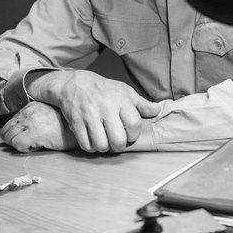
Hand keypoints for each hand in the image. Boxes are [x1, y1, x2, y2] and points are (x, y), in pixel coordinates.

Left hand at [1, 102, 77, 151]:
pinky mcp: (34, 133)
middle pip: (6, 130)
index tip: (27, 137)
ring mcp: (30, 122)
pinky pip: (17, 144)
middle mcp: (28, 112)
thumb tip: (22, 131)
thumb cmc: (68, 126)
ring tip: (33, 145)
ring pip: (8, 137)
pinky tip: (36, 147)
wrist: (81, 129)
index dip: (17, 133)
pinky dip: (24, 149)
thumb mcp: (48, 116)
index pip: (11, 122)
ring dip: (18, 144)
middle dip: (14, 139)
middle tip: (28, 143)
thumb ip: (34, 119)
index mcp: (31, 107)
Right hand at [28, 70, 160, 152]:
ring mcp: (89, 116)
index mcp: (120, 100)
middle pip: (118, 140)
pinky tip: (93, 140)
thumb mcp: (125, 92)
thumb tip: (157, 111)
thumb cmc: (104, 90)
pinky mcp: (76, 123)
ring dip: (105, 148)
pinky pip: (86, 145)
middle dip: (120, 145)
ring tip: (105, 141)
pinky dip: (91, 147)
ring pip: (102, 145)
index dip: (134, 134)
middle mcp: (105, 108)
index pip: (134, 124)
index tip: (129, 133)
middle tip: (117, 141)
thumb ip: (141, 104)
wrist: (75, 84)